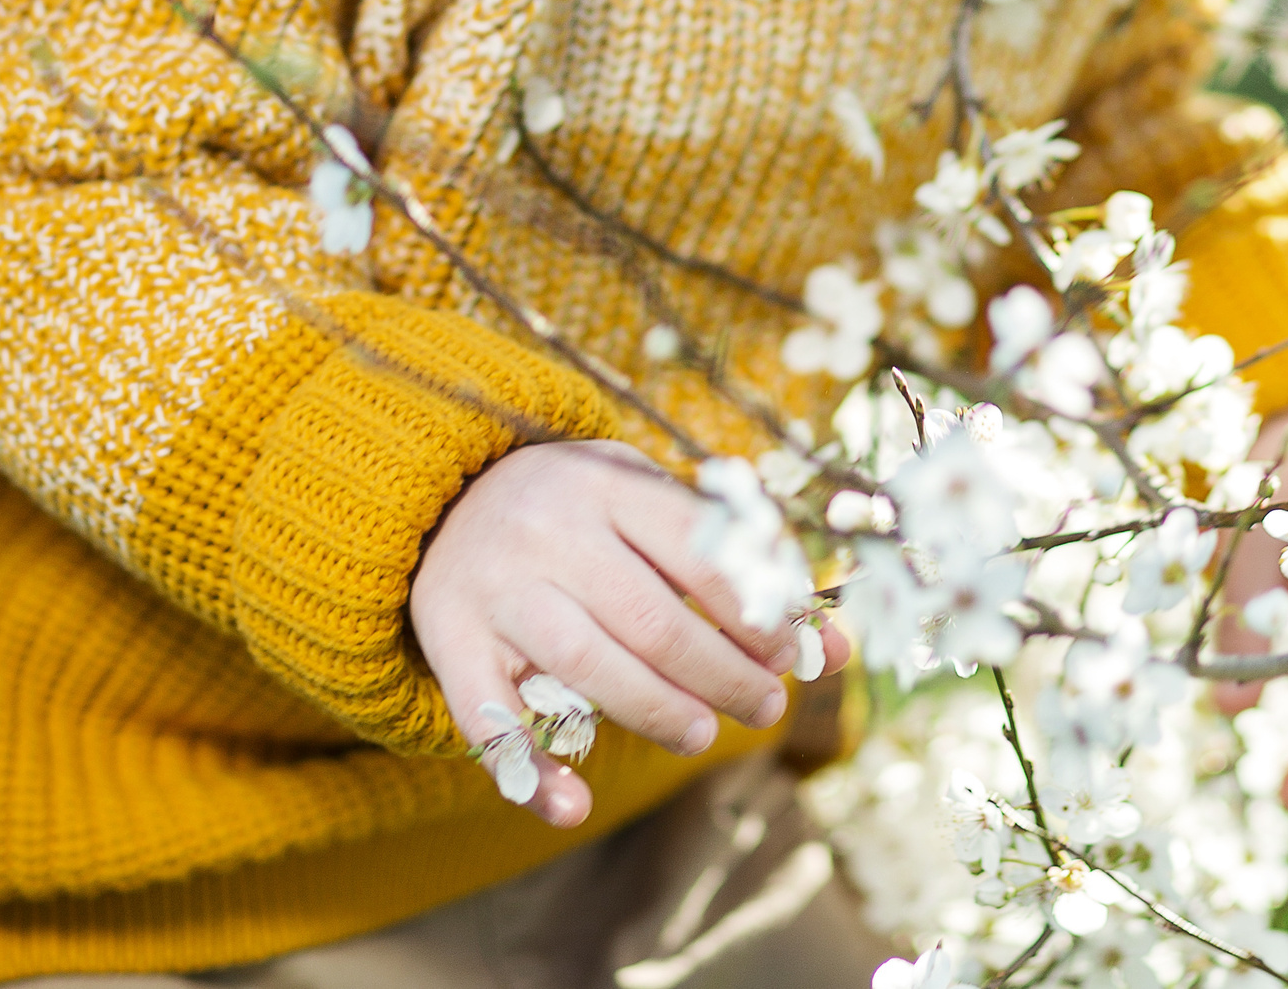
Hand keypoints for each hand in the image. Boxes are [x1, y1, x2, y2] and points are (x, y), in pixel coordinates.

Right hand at [407, 438, 849, 827]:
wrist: (448, 497)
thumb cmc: (581, 508)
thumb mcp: (649, 505)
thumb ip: (735, 564)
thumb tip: (840, 643)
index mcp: (607, 481)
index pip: (696, 549)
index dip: (754, 609)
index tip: (792, 652)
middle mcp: (549, 528)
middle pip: (651, 617)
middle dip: (721, 673)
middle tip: (765, 708)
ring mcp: (496, 586)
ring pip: (586, 665)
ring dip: (656, 713)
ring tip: (702, 735)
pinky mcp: (451, 638)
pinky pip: (488, 717)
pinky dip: (530, 771)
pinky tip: (573, 807)